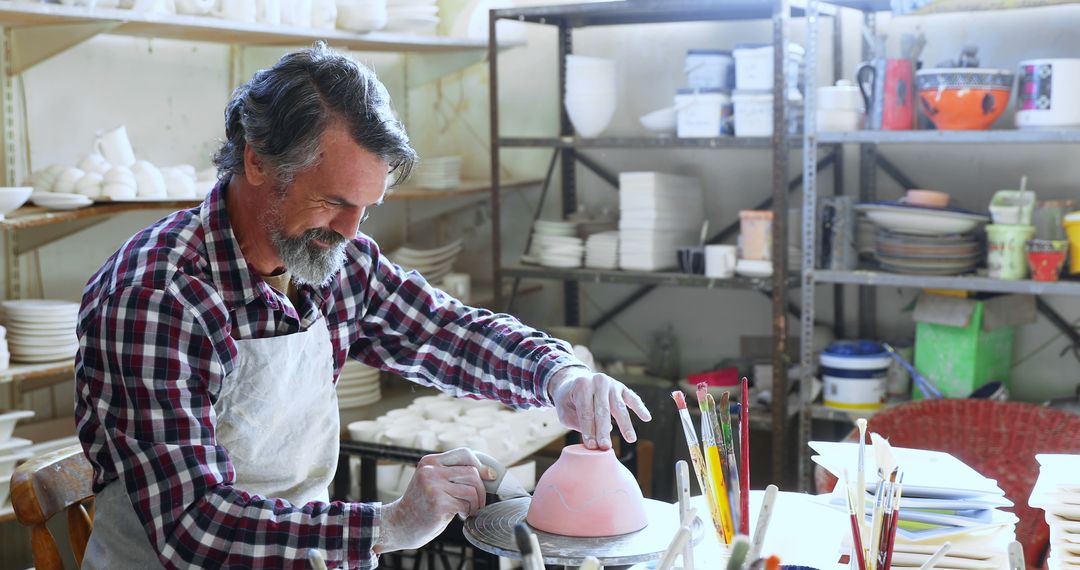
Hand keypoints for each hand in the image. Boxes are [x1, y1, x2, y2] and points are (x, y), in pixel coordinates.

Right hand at [374, 448, 495, 552]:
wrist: (398, 525)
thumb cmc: (422, 505)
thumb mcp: (434, 483)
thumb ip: (453, 474)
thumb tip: (490, 472)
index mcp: (430, 461)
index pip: (465, 453)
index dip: (481, 464)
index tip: (489, 477)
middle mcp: (430, 470)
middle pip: (472, 472)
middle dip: (482, 490)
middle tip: (477, 503)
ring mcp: (433, 486)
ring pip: (472, 489)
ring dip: (476, 503)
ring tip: (468, 510)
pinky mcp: (437, 503)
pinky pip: (466, 504)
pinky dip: (468, 512)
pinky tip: (460, 516)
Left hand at [547, 368, 651, 449]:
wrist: (573, 380)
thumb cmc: (568, 400)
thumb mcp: (564, 410)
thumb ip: (577, 422)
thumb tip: (594, 437)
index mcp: (582, 385)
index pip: (586, 411)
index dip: (588, 430)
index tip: (591, 446)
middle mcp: (598, 381)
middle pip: (602, 410)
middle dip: (604, 430)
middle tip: (605, 447)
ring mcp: (612, 383)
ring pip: (619, 406)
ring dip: (625, 424)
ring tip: (630, 439)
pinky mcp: (622, 387)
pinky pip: (632, 398)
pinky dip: (640, 408)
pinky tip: (647, 418)